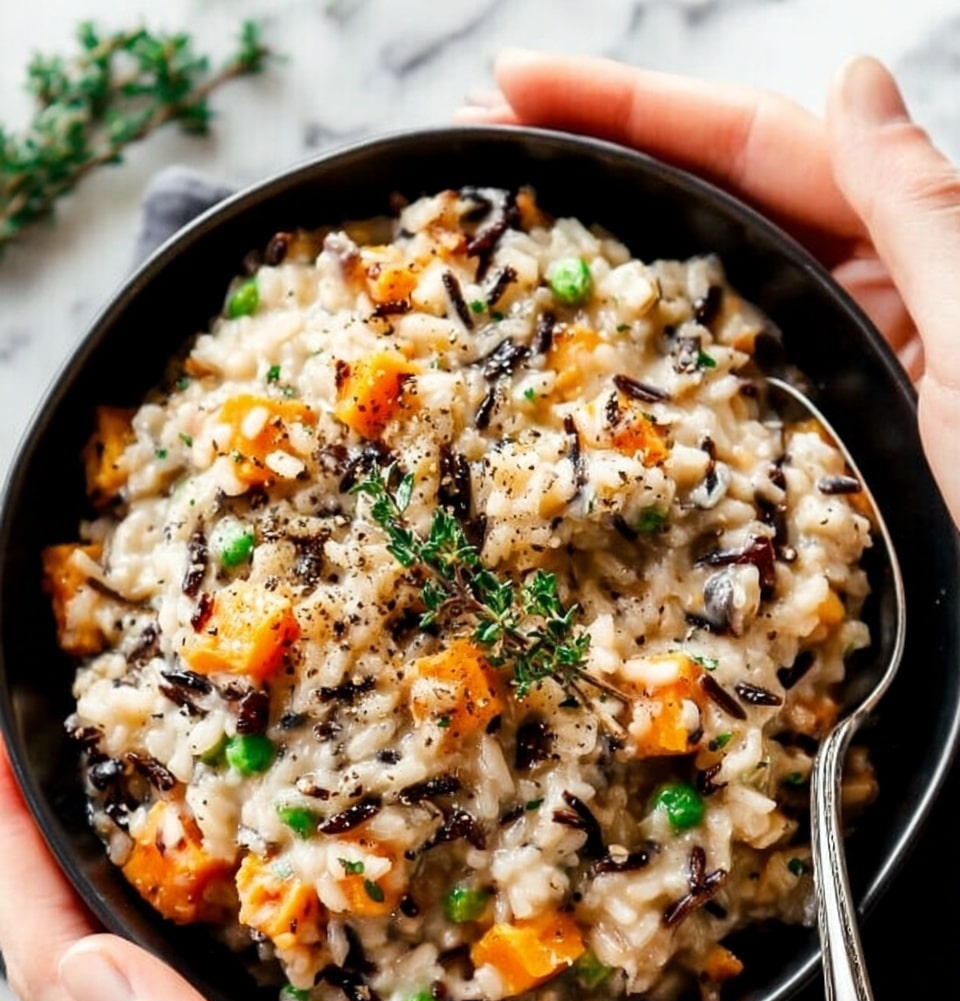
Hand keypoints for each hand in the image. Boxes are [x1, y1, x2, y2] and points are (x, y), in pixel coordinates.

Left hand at [0, 745, 652, 1000]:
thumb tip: (93, 968)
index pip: (59, 977)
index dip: (15, 868)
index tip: (0, 768)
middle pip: (88, 964)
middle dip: (49, 856)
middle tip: (43, 760)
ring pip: (158, 961)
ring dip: (124, 870)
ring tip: (122, 785)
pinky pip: (237, 966)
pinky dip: (215, 898)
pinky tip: (244, 856)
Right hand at [460, 50, 959, 528]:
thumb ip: (916, 208)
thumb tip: (852, 81)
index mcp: (908, 237)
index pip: (754, 143)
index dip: (633, 106)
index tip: (521, 82)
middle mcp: (867, 282)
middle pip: (716, 191)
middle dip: (600, 154)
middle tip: (487, 135)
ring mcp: (835, 351)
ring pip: (709, 271)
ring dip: (615, 238)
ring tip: (512, 213)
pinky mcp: (814, 420)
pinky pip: (722, 360)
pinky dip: (658, 338)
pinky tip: (598, 325)